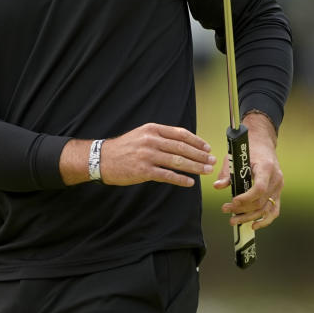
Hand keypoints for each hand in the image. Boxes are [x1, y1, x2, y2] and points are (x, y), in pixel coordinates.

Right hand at [60, 123, 215, 186]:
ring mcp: (148, 156)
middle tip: (212, 160)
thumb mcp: (141, 135)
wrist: (101, 158)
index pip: (180, 134)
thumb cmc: (123, 148)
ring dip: (195, 167)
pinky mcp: (144, 171)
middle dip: (200, 155)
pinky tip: (189, 182)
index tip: (206, 147)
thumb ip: (159, 136)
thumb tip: (181, 143)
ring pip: (178, 161)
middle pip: (182, 148)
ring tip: (206, 171)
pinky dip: (181, 180)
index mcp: (152, 129)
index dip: (196, 141)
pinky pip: (167, 175)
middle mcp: (151, 140)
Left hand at [213, 112, 282, 229]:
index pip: (259, 188)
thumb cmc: (249, 148)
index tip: (233, 201)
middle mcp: (276, 179)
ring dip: (249, 217)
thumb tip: (218, 186)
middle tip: (226, 210)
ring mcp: (279, 187)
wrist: (262, 142)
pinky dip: (265, 220)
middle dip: (242, 209)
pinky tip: (253, 225)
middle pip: (261, 201)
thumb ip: (227, 173)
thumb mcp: (235, 157)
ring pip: (267, 209)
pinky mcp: (278, 192)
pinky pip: (274, 210)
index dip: (246, 198)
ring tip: (234, 220)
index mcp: (266, 168)